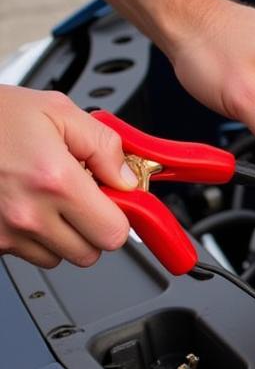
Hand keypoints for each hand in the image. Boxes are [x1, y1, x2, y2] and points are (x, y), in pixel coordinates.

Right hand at [0, 86, 135, 267]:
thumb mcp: (57, 111)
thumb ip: (104, 146)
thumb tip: (127, 179)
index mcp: (54, 182)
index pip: (113, 234)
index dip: (117, 217)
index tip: (110, 202)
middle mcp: (28, 214)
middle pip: (89, 253)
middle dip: (91, 228)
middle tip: (78, 198)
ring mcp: (4, 233)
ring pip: (57, 257)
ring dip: (60, 235)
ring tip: (43, 197)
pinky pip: (26, 254)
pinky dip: (30, 237)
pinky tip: (21, 204)